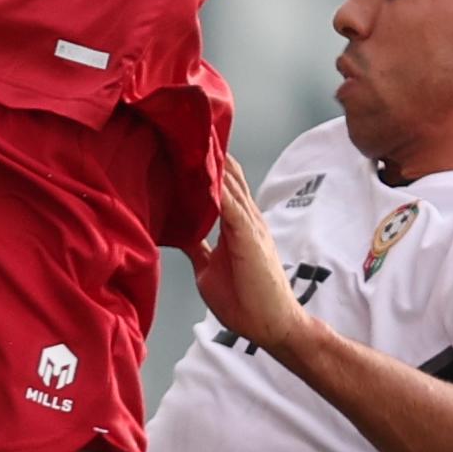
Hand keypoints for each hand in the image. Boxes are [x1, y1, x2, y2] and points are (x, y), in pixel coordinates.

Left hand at [187, 154, 301, 354]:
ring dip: (213, 161)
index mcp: (237, 225)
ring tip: (197, 134)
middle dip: (210, 152)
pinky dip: (218, 187)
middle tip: (190, 125)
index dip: (207, 163)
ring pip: (231, 185)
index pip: (222, 185)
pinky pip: (232, 206)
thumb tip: (180, 234)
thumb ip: (198, 247)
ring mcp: (250, 226)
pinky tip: (206, 169)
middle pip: (228, 176)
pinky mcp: (249, 238)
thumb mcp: (209, 269)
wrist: (272, 326)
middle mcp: (246, 220)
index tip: (188, 141)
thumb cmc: (245, 301)